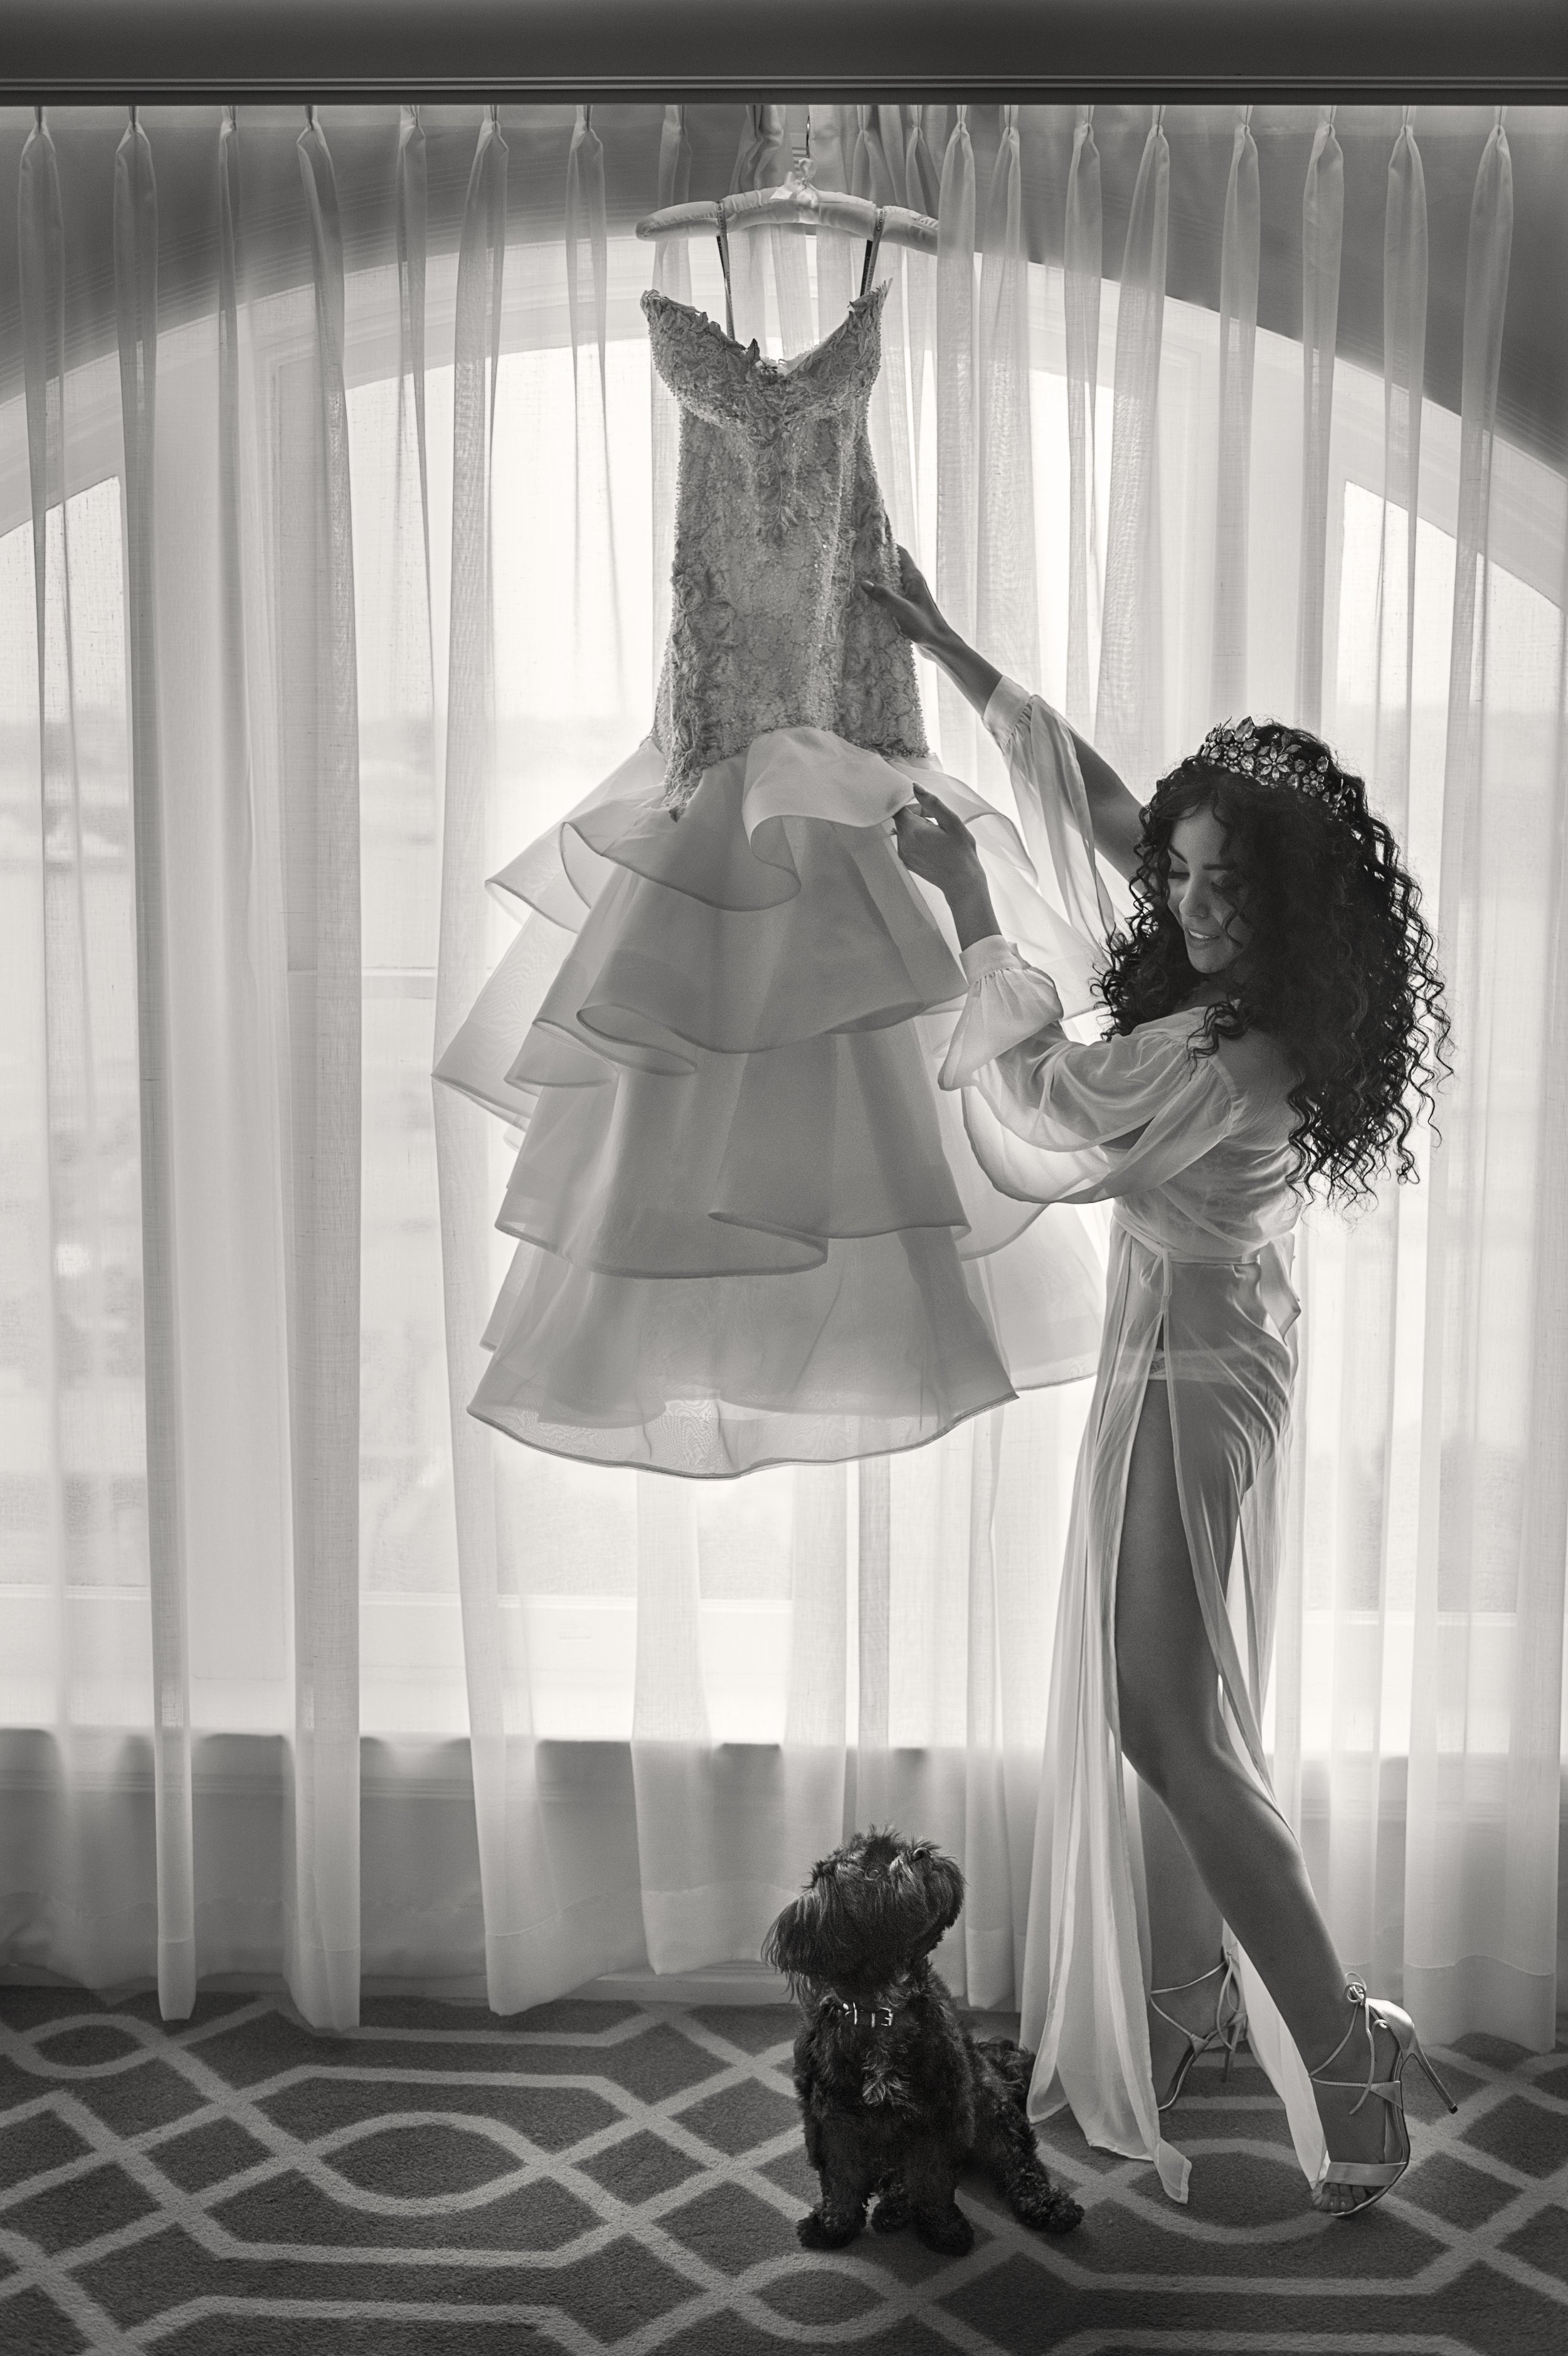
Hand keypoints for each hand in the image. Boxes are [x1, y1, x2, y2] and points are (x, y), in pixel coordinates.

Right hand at [859, 545, 949, 655]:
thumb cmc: (925, 625)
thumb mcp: (902, 610)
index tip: (871, 541)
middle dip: (878, 562)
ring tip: (858, 576)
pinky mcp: (906, 607)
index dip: (887, 545)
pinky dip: (880, 594)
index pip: (901, 553)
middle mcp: (912, 584)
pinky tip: (868, 598)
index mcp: (914, 578)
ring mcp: (909, 596)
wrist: (938, 645)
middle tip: (859, 558)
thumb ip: (884, 596)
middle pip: (893, 566)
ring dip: (878, 579)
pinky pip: (891, 596)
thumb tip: (863, 582)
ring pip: (891, 582)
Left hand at [894, 787, 998, 947]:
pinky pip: (906, 843)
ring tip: (936, 835)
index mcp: (913, 831)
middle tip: (937, 822)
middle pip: (901, 819)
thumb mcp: (952, 822)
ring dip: (916, 828)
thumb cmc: (961, 852)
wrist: (962, 882)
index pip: (900, 808)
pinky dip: (916, 839)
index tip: (928, 810)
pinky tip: (932, 845)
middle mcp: (903, 843)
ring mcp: (903, 854)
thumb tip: (914, 786)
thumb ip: (932, 803)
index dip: (914, 805)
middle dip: (916, 816)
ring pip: (903, 831)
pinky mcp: (906, 861)